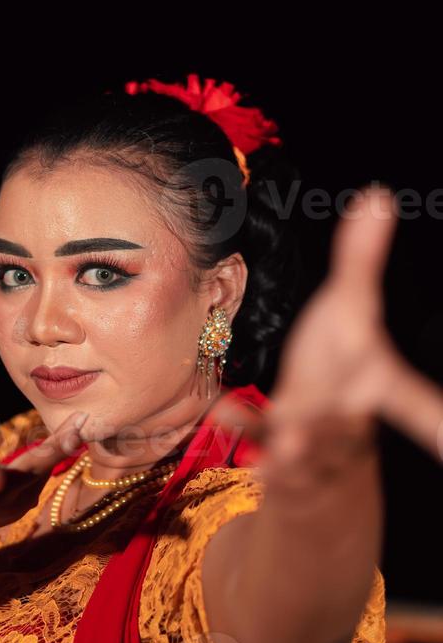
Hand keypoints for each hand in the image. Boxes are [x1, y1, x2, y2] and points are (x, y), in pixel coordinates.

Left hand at [211, 184, 442, 487]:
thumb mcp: (352, 304)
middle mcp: (351, 420)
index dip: (441, 433)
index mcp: (380, 385)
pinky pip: (260, 433)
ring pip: (309, 447)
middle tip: (339, 423)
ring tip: (284, 443)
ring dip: (296, 446)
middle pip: (353, 430)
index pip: (425, 413)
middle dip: (342, 431)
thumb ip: (362, 257)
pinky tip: (221, 408)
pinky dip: (244, 424)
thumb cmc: (340, 357)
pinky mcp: (274, 435)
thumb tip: (377, 195)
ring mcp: (313, 435)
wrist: (310, 422)